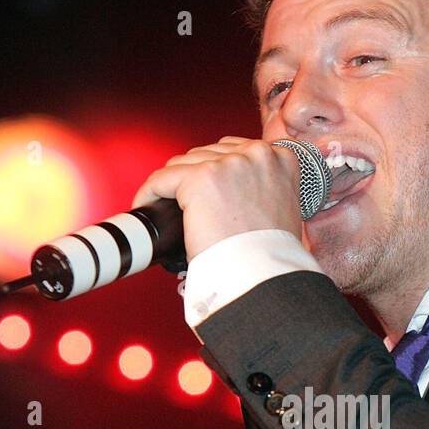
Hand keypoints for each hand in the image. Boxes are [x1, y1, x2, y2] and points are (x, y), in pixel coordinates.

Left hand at [132, 136, 302, 259]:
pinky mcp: (200, 179)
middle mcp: (257, 154)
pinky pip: (162, 179)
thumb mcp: (279, 208)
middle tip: (184, 205)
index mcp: (281, 159)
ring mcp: (229, 164)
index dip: (216, 171)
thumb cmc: (269, 256)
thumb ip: (261, 188)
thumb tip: (233, 190)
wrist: (262, 277)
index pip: (235, 152)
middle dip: (193, 178)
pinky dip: (151, 193)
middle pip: (208, 153)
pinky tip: (148, 207)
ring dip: (174, 187)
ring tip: (167, 209)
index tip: (203, 190)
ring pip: (184, 165)